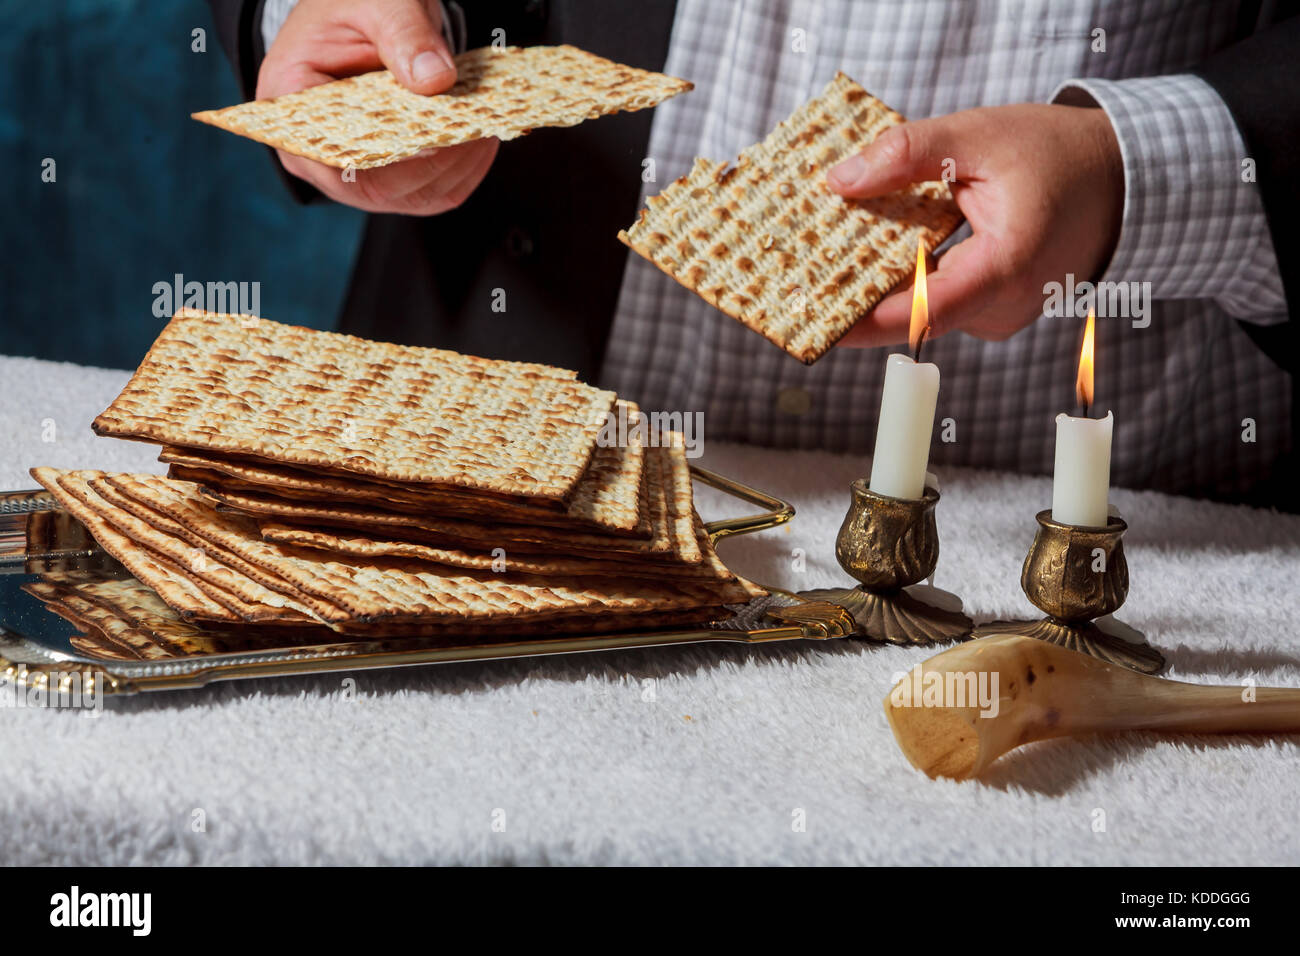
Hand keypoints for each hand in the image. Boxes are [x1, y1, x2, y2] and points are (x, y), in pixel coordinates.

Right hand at [256, 0, 497, 214]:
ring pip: (411, 196)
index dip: (385, 159)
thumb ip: (403, 33)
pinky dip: (463, 171)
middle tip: (473, 131)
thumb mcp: (377, 0)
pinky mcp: (391, 176)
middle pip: (376, 188)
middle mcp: (318, 150)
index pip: (333, 155)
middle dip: (432, 164)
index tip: (433, 140)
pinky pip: (433, 191)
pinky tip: (481, 140)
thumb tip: (434, 78)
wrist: (367, 15)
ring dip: (455, 169)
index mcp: (291, 101)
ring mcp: (355, 171)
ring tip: (484, 129)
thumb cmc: (355, 3)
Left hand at [827, 103, 1123, 346]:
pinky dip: (905, 281)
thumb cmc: (1061, 155)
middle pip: (911, 315)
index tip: (814, 319)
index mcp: (1006, 267)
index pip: (921, 311)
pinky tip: (870, 256)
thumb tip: (840, 180)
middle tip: (795, 279)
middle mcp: (1004, 306)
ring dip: (878, 286)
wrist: (1124, 179)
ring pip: (921, 311)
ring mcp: (1000, 315)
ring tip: (821, 260)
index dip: (863, 321)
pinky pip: (938, 303)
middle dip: (855, 297)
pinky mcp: (994, 311)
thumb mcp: (981, 136)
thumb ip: (910, 153)